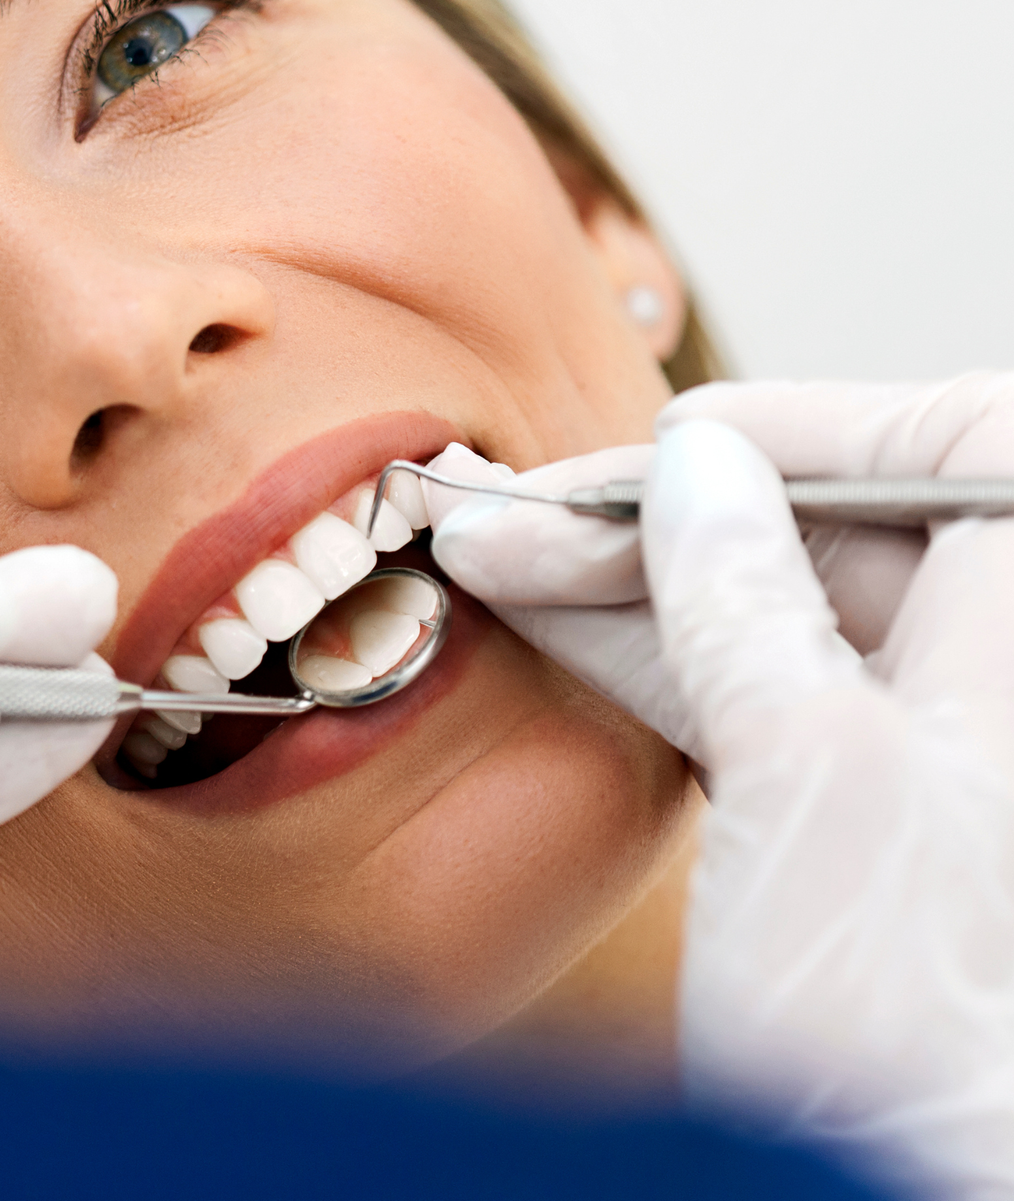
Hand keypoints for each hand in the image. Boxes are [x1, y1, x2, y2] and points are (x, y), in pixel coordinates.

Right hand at [431, 377, 1013, 1193]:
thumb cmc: (940, 1030)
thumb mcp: (809, 771)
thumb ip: (739, 597)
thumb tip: (697, 469)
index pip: (950, 446)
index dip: (796, 431)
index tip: (665, 439)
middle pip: (845, 533)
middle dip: (666, 522)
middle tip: (516, 519)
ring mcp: (961, 754)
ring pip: (794, 618)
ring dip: (641, 592)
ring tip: (500, 566)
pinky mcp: (897, 822)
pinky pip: (778, 701)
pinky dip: (672, 668)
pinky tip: (561, 630)